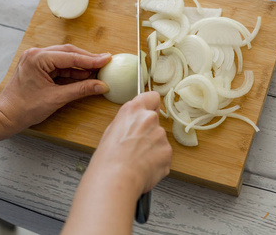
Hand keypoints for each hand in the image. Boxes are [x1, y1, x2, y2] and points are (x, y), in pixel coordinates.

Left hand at [0, 44, 111, 134]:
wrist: (6, 116)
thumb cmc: (25, 108)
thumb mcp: (57, 98)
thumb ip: (81, 90)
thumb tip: (101, 86)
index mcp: (38, 58)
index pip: (71, 56)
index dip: (91, 59)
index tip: (107, 59)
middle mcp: (36, 54)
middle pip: (69, 52)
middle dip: (88, 59)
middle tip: (106, 62)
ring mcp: (36, 60)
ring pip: (65, 58)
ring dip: (81, 65)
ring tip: (98, 69)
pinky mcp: (39, 67)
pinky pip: (60, 65)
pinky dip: (73, 70)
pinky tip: (85, 75)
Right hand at [61, 91, 171, 234]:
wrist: (115, 179)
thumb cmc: (108, 159)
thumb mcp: (111, 131)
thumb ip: (128, 122)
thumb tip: (134, 126)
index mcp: (133, 110)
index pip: (152, 97)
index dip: (151, 105)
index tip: (150, 111)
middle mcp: (149, 118)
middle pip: (155, 122)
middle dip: (149, 132)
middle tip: (136, 146)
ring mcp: (161, 135)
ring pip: (159, 140)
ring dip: (153, 148)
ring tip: (137, 161)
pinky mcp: (168, 151)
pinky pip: (164, 155)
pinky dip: (157, 162)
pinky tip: (144, 168)